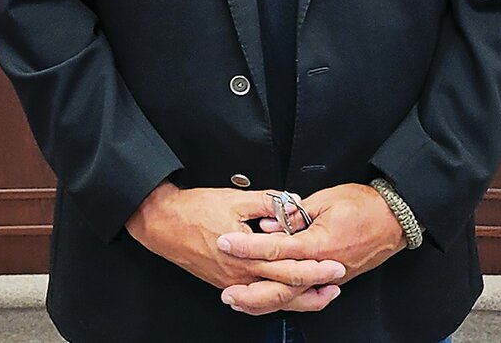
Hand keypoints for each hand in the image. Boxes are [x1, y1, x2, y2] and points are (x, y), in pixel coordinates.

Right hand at [126, 184, 345, 312]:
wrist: (164, 223)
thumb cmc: (195, 210)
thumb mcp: (236, 199)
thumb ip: (269, 202)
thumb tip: (293, 203)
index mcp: (246, 256)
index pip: (289, 269)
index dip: (315, 268)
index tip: (334, 264)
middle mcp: (241, 276)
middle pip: (285, 292)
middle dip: (314, 289)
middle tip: (336, 283)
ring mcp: (232, 283)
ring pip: (271, 302)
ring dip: (298, 300)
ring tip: (320, 296)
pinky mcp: (225, 283)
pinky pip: (256, 300)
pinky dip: (275, 302)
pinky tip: (286, 298)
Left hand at [217, 183, 405, 312]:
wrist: (395, 218)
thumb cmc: (364, 205)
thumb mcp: (325, 199)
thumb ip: (293, 214)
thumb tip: (269, 223)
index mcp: (319, 243)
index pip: (275, 248)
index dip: (248, 246)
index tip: (226, 244)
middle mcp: (324, 266)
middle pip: (282, 285)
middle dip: (251, 291)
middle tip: (227, 292)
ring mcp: (331, 277)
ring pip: (293, 297)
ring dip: (265, 301)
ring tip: (240, 302)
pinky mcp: (335, 280)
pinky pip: (306, 294)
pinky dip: (285, 299)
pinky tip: (269, 300)